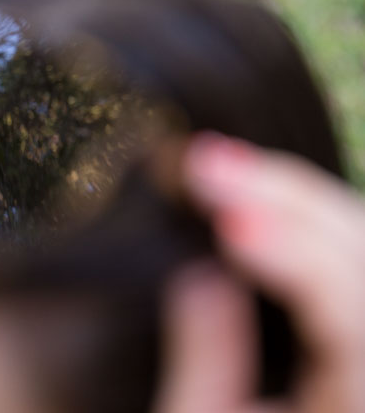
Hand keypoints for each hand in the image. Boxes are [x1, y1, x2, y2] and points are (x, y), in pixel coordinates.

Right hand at [157, 133, 364, 412]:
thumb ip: (206, 358)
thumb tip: (201, 269)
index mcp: (360, 401)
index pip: (351, 317)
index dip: (292, 256)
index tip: (225, 216)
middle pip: (362, 255)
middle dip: (286, 197)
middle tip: (204, 162)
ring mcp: (363, 334)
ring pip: (359, 239)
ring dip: (291, 194)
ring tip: (215, 165)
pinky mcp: (346, 320)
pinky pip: (341, 252)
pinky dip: (296, 215)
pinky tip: (247, 194)